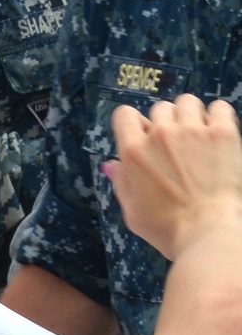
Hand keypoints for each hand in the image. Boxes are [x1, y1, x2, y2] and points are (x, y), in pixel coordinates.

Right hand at [108, 94, 241, 260]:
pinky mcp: (222, 133)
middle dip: (164, 123)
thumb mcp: (133, 212)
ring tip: (197, 135)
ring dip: (190, 115)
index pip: (124, 115)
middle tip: (174, 145)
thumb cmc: (166, 229)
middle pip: (159, 108)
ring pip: (187, 102)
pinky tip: (217, 132)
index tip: (143, 137)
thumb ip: (122, 183)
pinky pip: (219, 107)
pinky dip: (217, 116)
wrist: (207, 232)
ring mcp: (193, 130)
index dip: (132, 124)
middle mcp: (160, 133)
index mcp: (134, 151)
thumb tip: (111, 165)